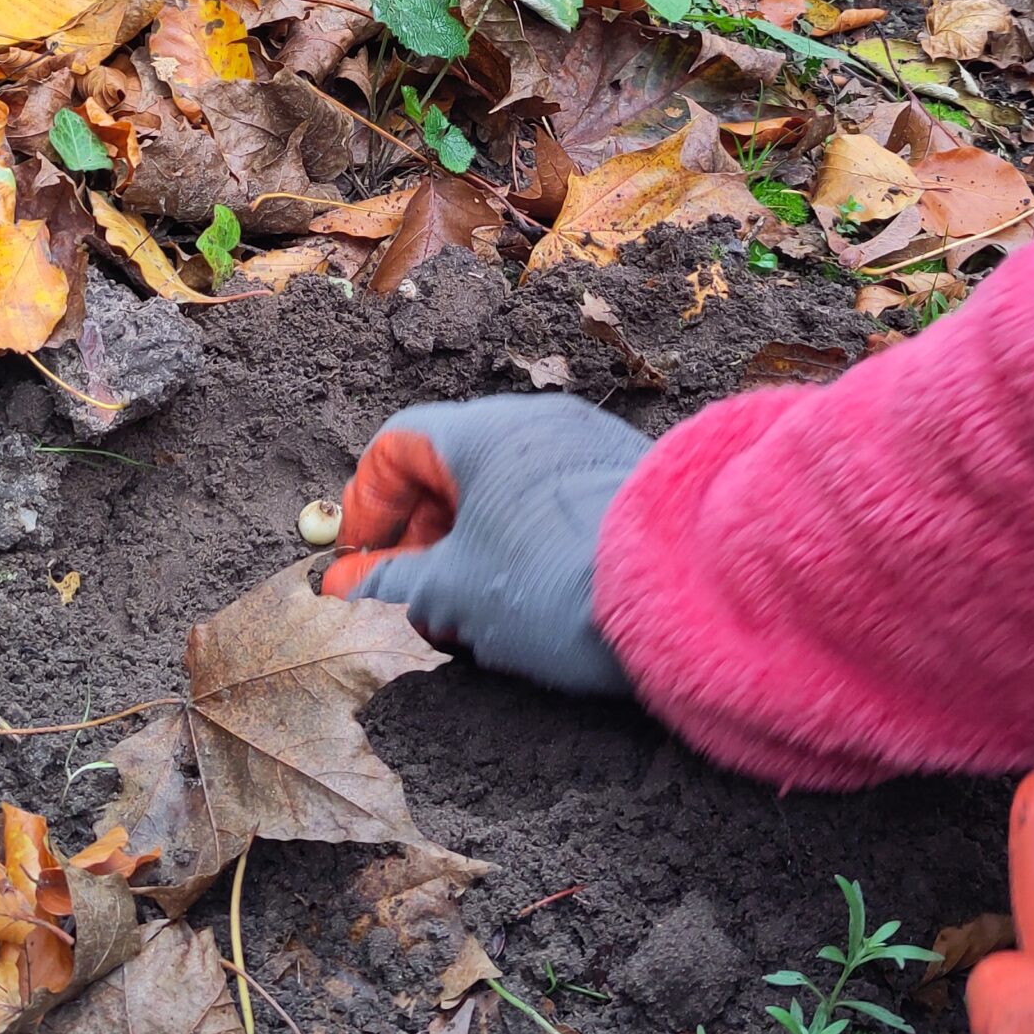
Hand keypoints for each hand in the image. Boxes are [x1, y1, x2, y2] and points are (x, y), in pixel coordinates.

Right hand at [319, 395, 646, 696]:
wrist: (684, 594)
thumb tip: (350, 587)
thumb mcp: (452, 593)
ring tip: (475, 611)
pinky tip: (534, 600)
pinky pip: (554, 501)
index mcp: (484, 431)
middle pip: (453, 465)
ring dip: (474, 545)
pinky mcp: (630, 478)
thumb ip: (391, 585)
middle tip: (415, 598)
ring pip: (506, 488)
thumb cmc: (554, 583)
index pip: (398, 445)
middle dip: (421, 536)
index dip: (367, 506)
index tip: (361, 565)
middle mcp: (538, 421)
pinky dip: (526, 542)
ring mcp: (591, 445)